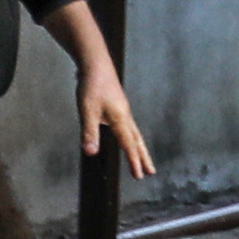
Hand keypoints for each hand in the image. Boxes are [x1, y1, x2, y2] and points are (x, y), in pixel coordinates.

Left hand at [80, 58, 157, 185]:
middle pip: (137, 141)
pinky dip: (132, 137)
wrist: (95, 63)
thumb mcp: (87, 111)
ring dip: (139, 147)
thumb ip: (89, 133)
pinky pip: (128, 126)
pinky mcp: (118, 106)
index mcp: (120, 118)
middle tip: (151, 172)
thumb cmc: (91, 85)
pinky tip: (126, 138)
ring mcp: (122, 110)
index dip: (134, 161)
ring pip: (134, 133)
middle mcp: (125, 116)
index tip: (139, 175)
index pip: (129, 145)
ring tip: (143, 159)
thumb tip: (91, 153)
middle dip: (143, 157)